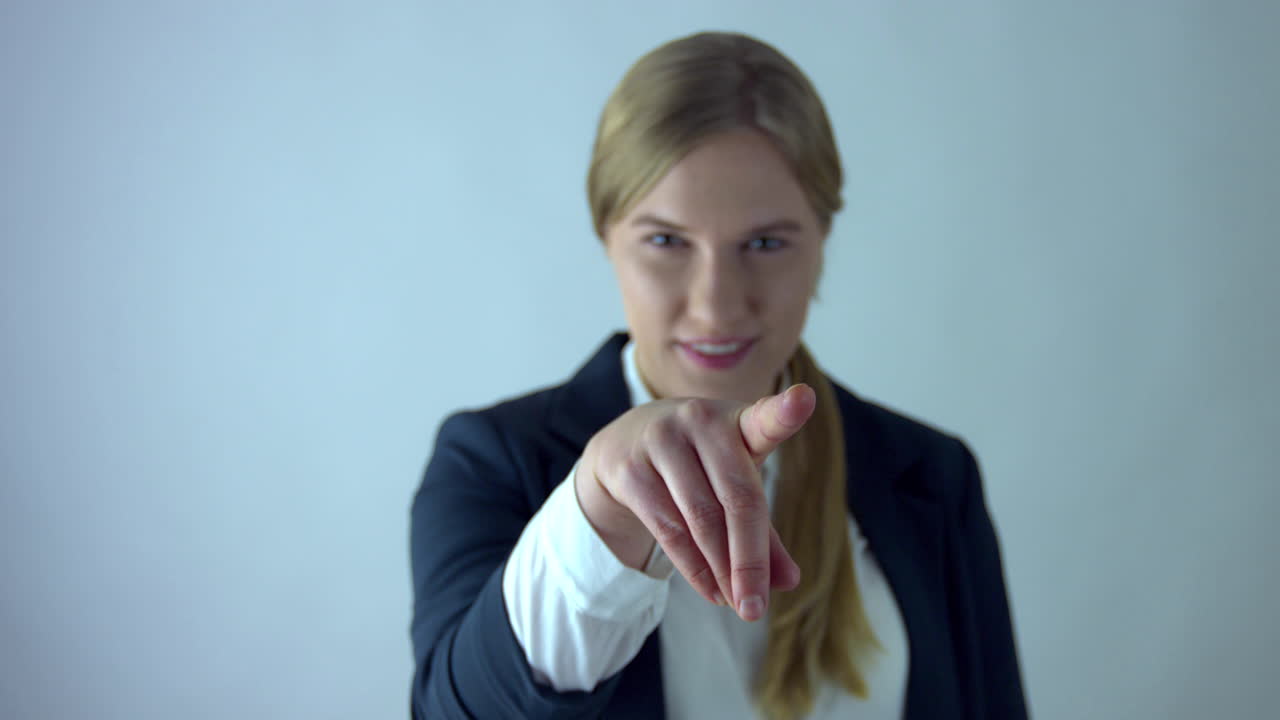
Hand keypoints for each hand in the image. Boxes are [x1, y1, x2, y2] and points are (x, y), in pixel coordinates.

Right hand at [575, 384, 814, 621]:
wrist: (622, 445)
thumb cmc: (698, 464)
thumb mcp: (735, 484)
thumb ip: (764, 530)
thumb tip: (789, 581)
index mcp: (738, 420)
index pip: (764, 418)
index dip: (784, 411)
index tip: (803, 399)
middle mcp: (700, 421)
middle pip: (737, 497)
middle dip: (750, 560)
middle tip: (757, 608)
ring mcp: (661, 440)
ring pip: (700, 520)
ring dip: (721, 571)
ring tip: (737, 603)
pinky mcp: (629, 468)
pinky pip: (667, 530)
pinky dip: (693, 568)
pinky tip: (710, 590)